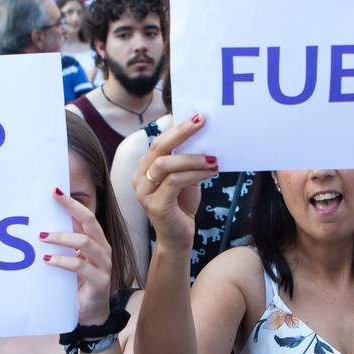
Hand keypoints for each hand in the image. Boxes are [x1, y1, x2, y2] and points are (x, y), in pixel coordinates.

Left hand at [42, 187, 114, 325]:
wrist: (91, 313)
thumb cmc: (79, 284)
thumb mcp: (72, 260)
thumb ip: (65, 245)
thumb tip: (42, 225)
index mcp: (98, 242)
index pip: (87, 217)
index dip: (73, 203)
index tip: (55, 191)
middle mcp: (104, 250)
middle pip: (90, 223)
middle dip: (71, 209)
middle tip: (52, 200)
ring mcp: (104, 265)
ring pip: (85, 243)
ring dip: (62, 237)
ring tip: (42, 237)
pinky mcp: (100, 281)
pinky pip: (80, 266)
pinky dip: (62, 261)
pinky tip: (48, 260)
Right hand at [133, 115, 217, 249]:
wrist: (178, 237)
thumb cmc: (182, 204)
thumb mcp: (184, 177)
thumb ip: (184, 159)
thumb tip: (201, 135)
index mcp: (144, 168)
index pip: (158, 141)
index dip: (176, 128)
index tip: (196, 116)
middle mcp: (139, 178)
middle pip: (158, 147)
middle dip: (182, 132)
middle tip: (202, 122)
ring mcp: (144, 192)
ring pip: (166, 164)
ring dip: (193, 159)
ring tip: (214, 159)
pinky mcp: (155, 205)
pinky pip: (175, 182)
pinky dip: (195, 175)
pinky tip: (210, 172)